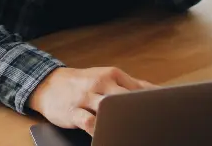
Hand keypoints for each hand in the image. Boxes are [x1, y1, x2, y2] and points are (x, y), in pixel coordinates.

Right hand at [28, 66, 156, 134]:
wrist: (48, 84)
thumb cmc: (82, 82)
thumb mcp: (106, 77)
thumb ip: (131, 84)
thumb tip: (158, 90)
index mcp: (112, 75)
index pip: (138, 89)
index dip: (153, 103)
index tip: (164, 114)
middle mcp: (100, 83)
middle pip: (126, 98)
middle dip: (139, 112)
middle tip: (152, 126)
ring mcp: (86, 97)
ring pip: (107, 108)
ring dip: (119, 121)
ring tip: (132, 132)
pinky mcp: (73, 111)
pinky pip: (89, 122)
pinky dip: (99, 130)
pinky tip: (106, 135)